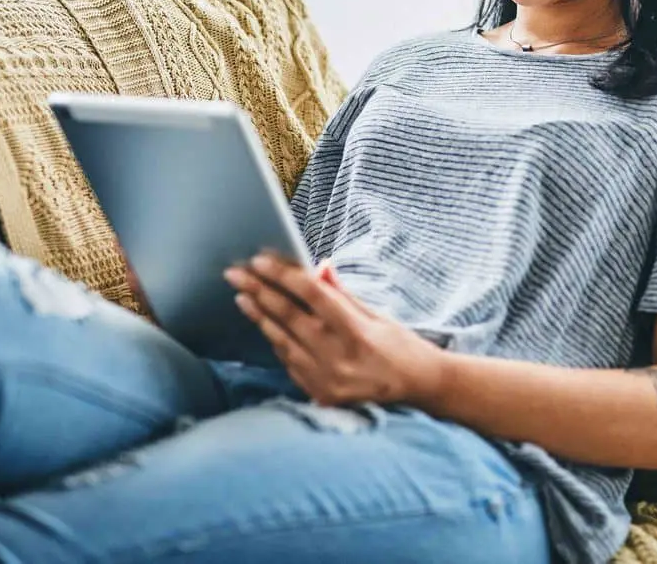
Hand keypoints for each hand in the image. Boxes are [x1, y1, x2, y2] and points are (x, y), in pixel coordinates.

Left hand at [224, 254, 446, 407]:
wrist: (420, 390)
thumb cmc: (402, 348)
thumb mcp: (379, 315)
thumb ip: (343, 295)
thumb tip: (317, 269)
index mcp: (356, 332)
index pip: (311, 295)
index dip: (283, 275)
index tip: (260, 260)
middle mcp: (338, 357)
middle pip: (289, 316)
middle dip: (259, 291)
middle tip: (236, 273)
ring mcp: (326, 380)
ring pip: (282, 341)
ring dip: (260, 317)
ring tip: (242, 296)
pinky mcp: (320, 396)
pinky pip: (290, 363)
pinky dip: (276, 342)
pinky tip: (264, 324)